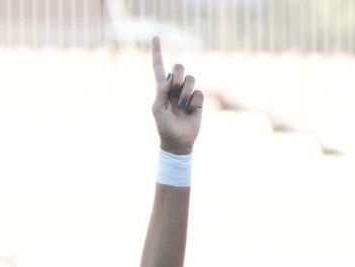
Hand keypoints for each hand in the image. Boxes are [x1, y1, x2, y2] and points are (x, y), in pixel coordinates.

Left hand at [150, 37, 201, 154]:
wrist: (178, 142)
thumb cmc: (165, 127)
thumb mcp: (158, 109)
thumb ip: (162, 92)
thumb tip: (170, 78)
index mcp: (162, 89)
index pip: (159, 67)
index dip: (157, 52)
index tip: (155, 36)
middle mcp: (175, 88)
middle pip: (178, 68)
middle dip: (178, 76)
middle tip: (175, 89)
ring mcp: (187, 93)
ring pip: (190, 78)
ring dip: (185, 92)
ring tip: (182, 105)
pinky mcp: (198, 100)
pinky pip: (198, 92)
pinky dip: (193, 101)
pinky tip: (190, 110)